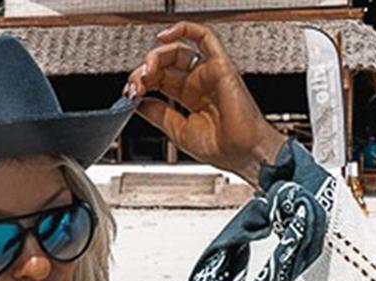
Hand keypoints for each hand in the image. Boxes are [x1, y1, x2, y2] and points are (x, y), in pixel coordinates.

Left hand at [123, 22, 286, 185]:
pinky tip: (163, 37)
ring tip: (145, 72)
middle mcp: (199, 82)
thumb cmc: (223, 148)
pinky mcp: (220, 65)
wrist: (245, 154)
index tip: (130, 94)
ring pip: (177, 50)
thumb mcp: (179, 132)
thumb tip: (138, 103)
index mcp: (190, 97)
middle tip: (134, 85)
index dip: (142, 83)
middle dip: (144, 72)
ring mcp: (209, 72)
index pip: (160, 80)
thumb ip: (159, 115)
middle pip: (165, 64)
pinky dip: (183, 30)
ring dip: (155, 57)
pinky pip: (204, 36)